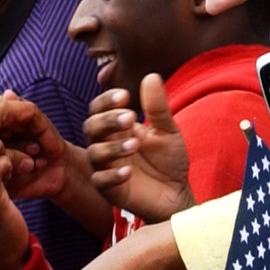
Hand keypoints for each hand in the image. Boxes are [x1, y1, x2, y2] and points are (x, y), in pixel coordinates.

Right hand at [85, 76, 195, 222]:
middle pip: (91, 127)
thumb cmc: (169, 160)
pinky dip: (113, 175)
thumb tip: (151, 76)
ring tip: (135, 144)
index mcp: (117, 127)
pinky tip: (128, 171)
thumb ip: (157, 107)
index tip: (125, 96)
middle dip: (107, 120)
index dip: (106, 101)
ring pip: (95, 153)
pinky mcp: (110, 190)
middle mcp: (107, 144)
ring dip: (113, 147)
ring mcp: (106, 167)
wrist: (178, 193)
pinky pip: (101, 181)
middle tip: (129, 116)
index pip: (98, 108)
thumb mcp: (168, 131)